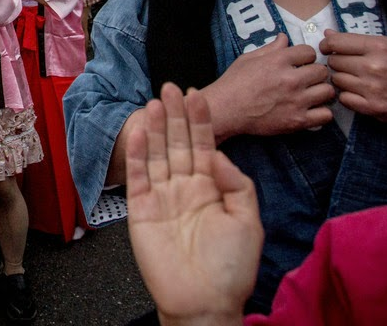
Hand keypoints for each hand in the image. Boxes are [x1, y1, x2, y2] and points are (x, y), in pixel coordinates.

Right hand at [127, 83, 259, 323]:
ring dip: (157, 127)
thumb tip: (217, 155)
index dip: (201, 120)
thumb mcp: (249, 221)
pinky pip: (139, 176)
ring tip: (157, 100)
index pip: (204, 145)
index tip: (198, 94)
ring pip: (158, 153)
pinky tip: (141, 130)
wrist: (204, 301)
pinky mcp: (141, 210)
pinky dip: (138, 152)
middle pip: (179, 143)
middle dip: (177, 114)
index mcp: (211, 188)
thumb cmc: (231, 268)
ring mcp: (162, 197)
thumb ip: (237, 183)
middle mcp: (185, 188)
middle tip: (172, 86)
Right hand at [203, 34, 333, 139]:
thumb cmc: (233, 83)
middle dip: (316, 73)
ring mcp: (296, 101)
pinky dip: (322, 113)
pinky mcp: (297, 120)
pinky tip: (312, 110)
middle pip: (322, 71)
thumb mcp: (248, 59)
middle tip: (308, 79)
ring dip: (321, 92)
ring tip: (312, 94)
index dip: (306, 56)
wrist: (225, 110)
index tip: (301, 62)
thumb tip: (284, 38)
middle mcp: (291, 79)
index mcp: (278, 61)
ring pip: (328, 91)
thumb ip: (270, 48)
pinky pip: (326, 115)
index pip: (310, 51)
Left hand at [321, 31, 386, 122]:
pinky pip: (344, 99)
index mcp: (378, 47)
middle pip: (334, 62)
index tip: (327, 48)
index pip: (336, 43)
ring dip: (342, 79)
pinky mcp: (373, 107)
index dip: (327, 45)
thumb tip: (327, 34)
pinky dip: (348, 96)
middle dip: (338, 63)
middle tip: (348, 65)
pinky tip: (358, 92)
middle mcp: (373, 67)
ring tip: (356, 79)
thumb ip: (356, 40)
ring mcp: (372, 88)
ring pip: (337, 80)